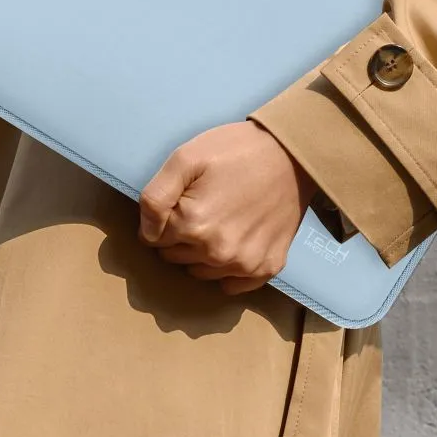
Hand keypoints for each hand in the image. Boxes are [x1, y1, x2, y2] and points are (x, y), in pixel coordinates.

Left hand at [137, 120, 316, 295]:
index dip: (163, 217)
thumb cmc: (234, 150)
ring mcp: (245, 264)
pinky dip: (226, 270)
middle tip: (200, 205)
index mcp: (194, 225)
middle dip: (179, 236)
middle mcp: (218, 253)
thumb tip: (146, 234)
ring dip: (200, 253)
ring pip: (200, 272)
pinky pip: (231, 285)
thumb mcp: (185, 158)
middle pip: (175, 258)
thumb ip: (156, 197)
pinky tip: (234, 241)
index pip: (154, 239)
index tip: (180, 199)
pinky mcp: (267, 267)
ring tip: (219, 218)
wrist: (290, 154)